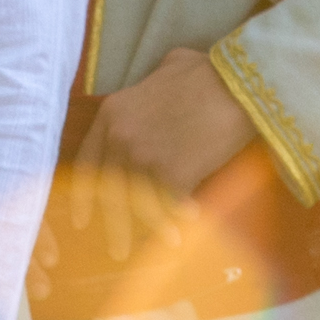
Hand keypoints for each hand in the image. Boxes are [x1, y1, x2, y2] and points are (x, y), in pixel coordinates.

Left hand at [65, 47, 258, 261]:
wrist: (237, 84)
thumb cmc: (208, 72)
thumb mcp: (167, 68)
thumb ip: (152, 84)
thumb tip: (163, 78)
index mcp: (111, 115)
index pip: (88, 163)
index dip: (85, 195)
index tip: (82, 219)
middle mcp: (119, 138)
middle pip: (109, 191)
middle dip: (112, 225)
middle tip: (115, 250)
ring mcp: (143, 157)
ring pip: (138, 205)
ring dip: (144, 232)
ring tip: (153, 251)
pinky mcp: (172, 172)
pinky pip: (168, 207)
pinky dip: (176, 223)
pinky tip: (184, 235)